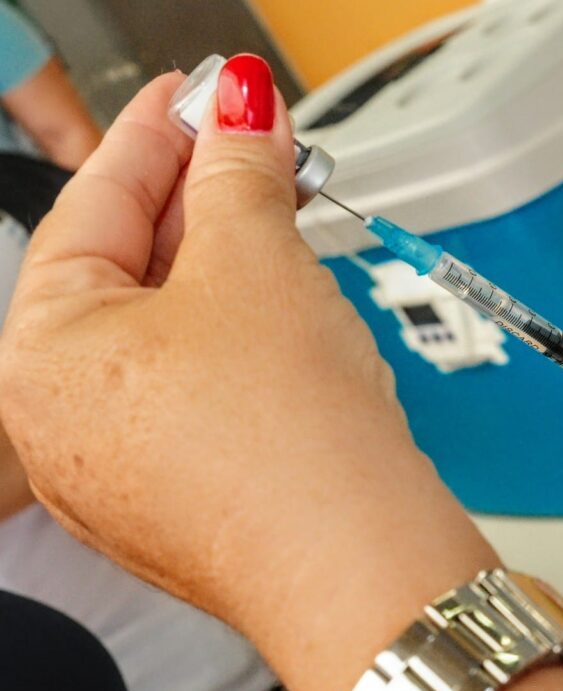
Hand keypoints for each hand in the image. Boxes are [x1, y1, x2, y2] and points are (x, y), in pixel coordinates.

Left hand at [0, 59, 499, 690]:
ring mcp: (127, 467)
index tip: (202, 94)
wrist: (361, 564)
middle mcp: (64, 422)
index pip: (96, 207)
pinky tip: (287, 309)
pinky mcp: (191, 492)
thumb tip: (243, 112)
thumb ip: (241, 173)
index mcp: (41, 358)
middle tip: (258, 149)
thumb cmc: (288, 441)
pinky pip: (204, 386)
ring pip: (174, 332)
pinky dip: (243, 335)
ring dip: (231, 269)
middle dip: (204, 203)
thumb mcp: (257, 263)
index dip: (159, 134)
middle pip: (132, 272)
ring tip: (284, 222)